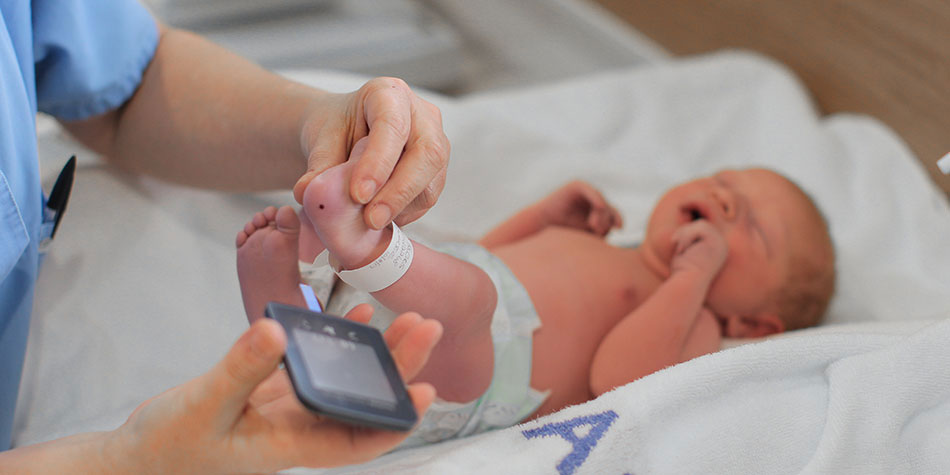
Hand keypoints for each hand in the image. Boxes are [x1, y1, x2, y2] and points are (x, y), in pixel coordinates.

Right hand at [112, 305, 441, 472]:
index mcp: (288, 446)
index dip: (394, 419)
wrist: (134, 459)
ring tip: (408, 319)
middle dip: (399, 368)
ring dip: (376, 353)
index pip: (356, 440)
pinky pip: (314, 365)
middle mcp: (296, 430)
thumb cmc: (165, 446)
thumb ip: (241, 369)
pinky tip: (356, 316)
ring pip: (343, 380)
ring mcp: (285, 410)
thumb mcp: (203, 405)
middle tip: (428, 328)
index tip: (425, 391)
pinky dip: (336, 342)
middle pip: (360, 401)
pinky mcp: (269, 391)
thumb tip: (279, 330)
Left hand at [294, 78, 449, 229]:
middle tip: (371, 219)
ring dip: (402, 207)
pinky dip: (405, 213)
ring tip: (370, 223)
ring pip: (432, 180)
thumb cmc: (337, 130)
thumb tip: (305, 192)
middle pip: (426, 153)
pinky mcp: (436, 171)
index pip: (393, 125)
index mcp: (389, 94)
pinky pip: (428, 197)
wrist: (347, 137)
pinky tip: (381, 219)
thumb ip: (319, 165)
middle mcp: (422, 115)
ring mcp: (436, 143)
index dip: (378, 162)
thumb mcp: (322, 139)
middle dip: (399, 191)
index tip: (358, 194)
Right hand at [537, 180, 622, 235]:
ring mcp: (584, 192)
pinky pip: (591, 192)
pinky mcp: (577, 186)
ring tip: (592, 225)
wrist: (541, 226)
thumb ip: (601, 230)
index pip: (612, 214)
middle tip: (596, 230)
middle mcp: (591, 200)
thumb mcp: (586, 234)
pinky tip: (598, 207)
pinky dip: (596, 199)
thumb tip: (618, 226)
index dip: (617, 219)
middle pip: (609, 208)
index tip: (619, 228)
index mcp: (595, 211)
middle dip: (606, 220)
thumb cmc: (562, 234)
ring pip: (602, 202)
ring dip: (601, 214)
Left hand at [670, 219, 727, 281]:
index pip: (702, 230)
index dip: (687, 233)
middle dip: (685, 232)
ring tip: (680, 249)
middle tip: (674, 242)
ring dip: (685, 235)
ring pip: (701, 224)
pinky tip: (683, 250)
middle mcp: (722, 246)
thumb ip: (689, 239)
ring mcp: (721, 243)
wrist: (686, 284)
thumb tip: (684, 223)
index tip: (675, 243)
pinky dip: (686, 237)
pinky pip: (699, 228)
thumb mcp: (686, 252)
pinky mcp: (716, 242)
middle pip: (703, 224)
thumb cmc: (682, 273)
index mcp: (716, 249)